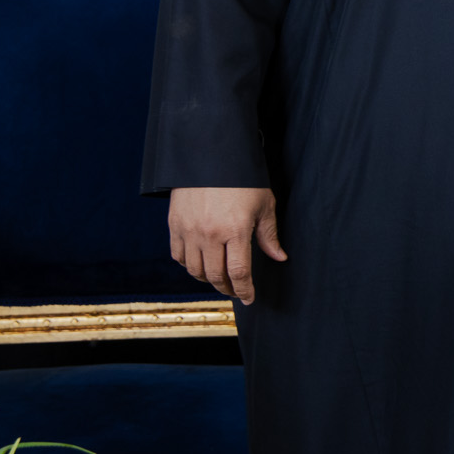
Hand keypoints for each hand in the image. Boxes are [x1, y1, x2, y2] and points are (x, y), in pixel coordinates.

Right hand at [168, 187, 286, 304]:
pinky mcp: (174, 225)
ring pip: (194, 270)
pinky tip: (200, 263)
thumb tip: (279, 257)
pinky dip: (189, 265)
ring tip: (220, 278)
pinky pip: (178, 256)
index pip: (239, 272)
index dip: (244, 289)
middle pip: (216, 276)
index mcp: (235, 230)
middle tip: (236, 291)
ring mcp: (189, 231)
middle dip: (228, 288)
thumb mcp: (264, 204)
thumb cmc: (243, 179)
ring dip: (208, 279)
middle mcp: (209, 234)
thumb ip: (269, 235)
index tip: (249, 298)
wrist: (211, 155)